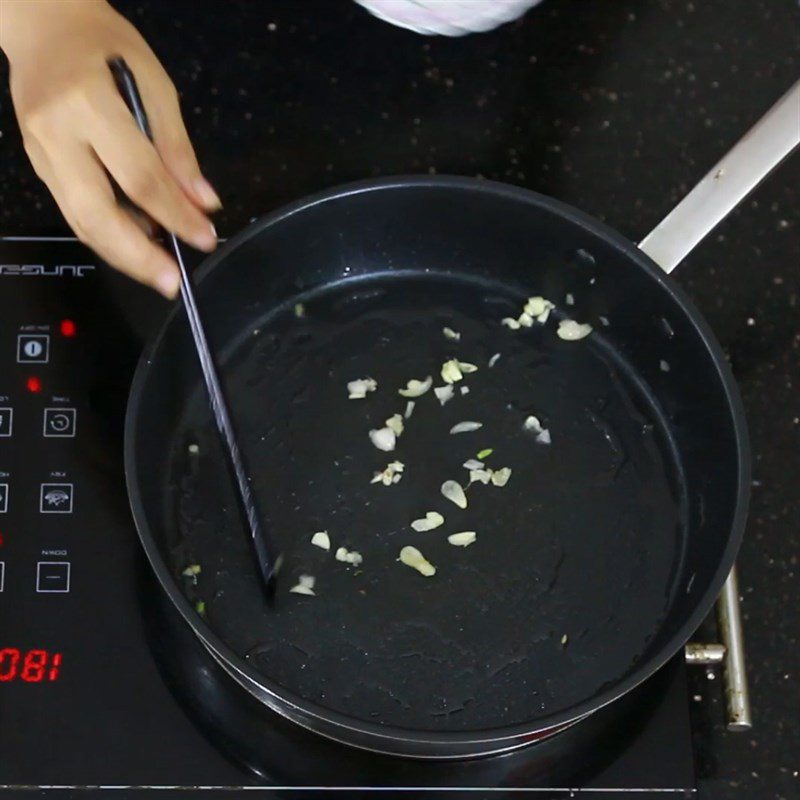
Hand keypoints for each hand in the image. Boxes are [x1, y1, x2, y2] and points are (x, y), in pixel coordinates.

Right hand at [0, 0, 219, 296]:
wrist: (41, 23)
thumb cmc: (105, 44)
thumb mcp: (155, 84)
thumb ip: (178, 148)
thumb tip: (204, 203)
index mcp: (87, 105)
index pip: (140, 177)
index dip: (176, 215)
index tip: (205, 238)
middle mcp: (55, 136)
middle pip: (97, 214)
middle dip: (139, 257)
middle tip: (171, 284)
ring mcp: (40, 155)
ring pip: (81, 222)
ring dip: (123, 256)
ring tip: (159, 273)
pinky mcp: (39, 167)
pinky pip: (76, 213)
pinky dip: (109, 236)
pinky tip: (138, 245)